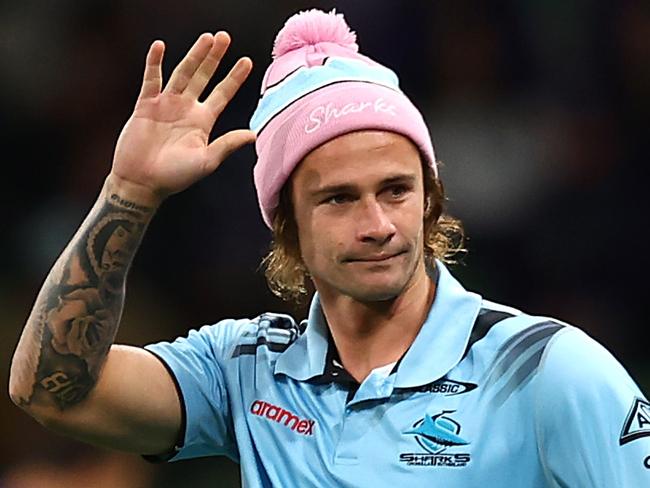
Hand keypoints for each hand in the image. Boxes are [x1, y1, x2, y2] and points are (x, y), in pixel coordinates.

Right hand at [110, 32, 254, 203]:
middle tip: (225, 37)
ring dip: (194, 56)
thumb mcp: (207, 160)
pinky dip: (154, 63)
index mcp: (203, 121)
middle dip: (214, 58)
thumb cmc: (176, 177)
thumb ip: (228, 144)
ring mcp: (166, 105)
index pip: (222, 94)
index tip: (247, 61)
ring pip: (182, 73)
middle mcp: (186, 109)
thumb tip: (254, 135)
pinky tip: (160, 46)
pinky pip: (151, 80)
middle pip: (203, 77)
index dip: (234, 78)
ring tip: (206, 37)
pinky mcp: (145, 105)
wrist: (142, 183)